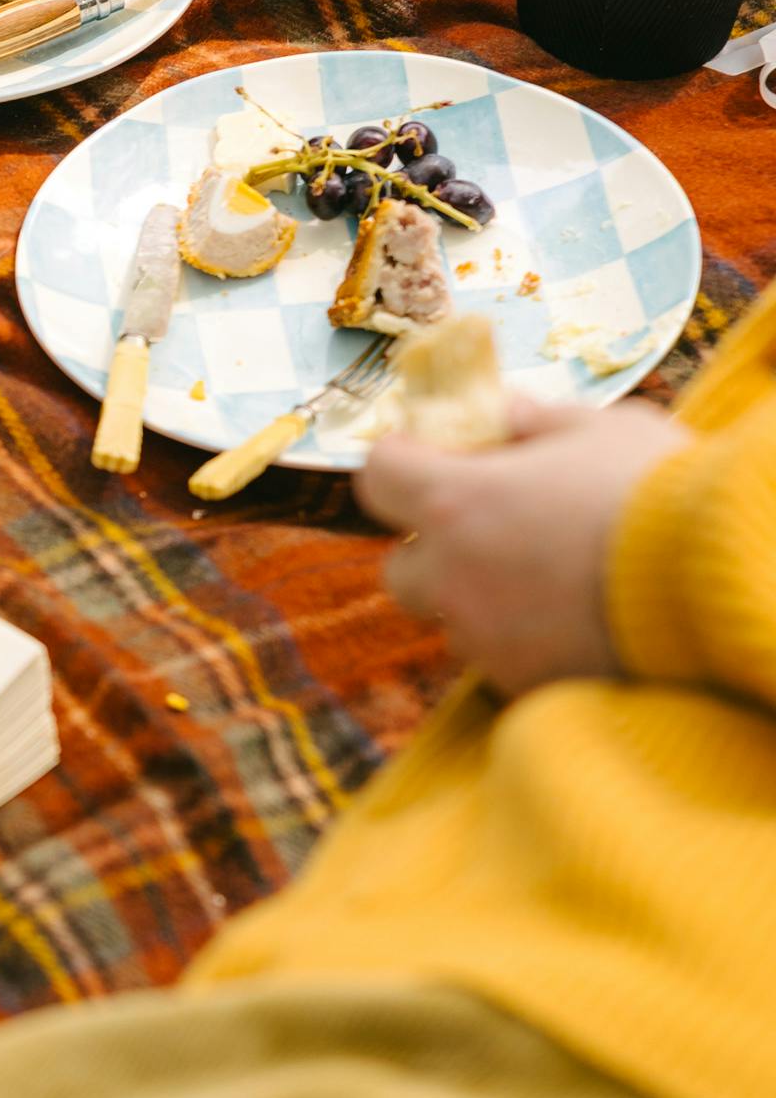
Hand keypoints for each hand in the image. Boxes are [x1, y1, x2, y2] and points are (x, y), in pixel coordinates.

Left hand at [356, 394, 691, 696]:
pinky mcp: (522, 685)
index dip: (402, 462)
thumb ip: (538, 422)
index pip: (377, 476)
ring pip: (454, 622)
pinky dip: (525, 642)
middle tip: (493, 531)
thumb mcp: (605, 429)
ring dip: (481, 601)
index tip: (431, 456)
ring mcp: (483, 639)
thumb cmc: (661, 491)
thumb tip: (504, 412)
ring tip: (551, 581)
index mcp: (455, 501)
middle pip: (400, 569)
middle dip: (434, 551)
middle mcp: (451, 577)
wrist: (719, 582)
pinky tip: (576, 621)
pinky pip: (502, 661)